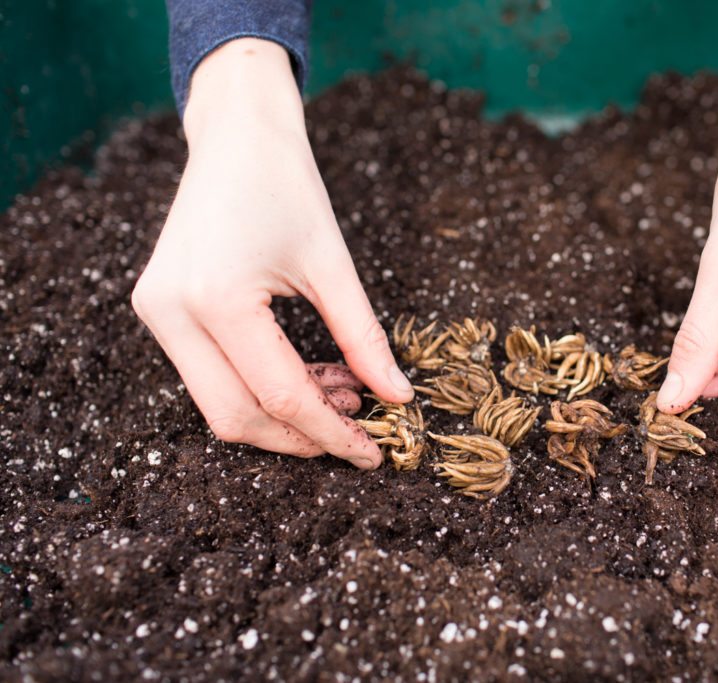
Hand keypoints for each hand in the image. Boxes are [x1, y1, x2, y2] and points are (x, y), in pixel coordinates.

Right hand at [132, 39, 412, 466]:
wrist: (237, 136)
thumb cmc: (288, 186)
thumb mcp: (333, 264)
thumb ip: (365, 338)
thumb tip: (398, 397)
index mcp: (217, 298)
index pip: (281, 396)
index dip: (331, 434)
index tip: (374, 454)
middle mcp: (173, 312)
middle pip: (237, 417)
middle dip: (301, 438)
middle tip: (359, 431)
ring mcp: (158, 313)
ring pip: (220, 404)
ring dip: (284, 415)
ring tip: (345, 394)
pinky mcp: (160, 309)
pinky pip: (211, 375)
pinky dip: (261, 388)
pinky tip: (313, 376)